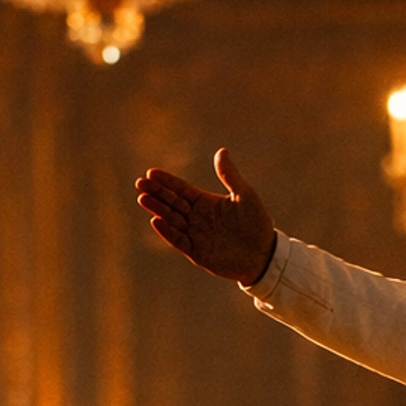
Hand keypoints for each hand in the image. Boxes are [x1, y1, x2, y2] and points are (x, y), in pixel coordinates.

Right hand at [135, 149, 276, 282]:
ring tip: (143, 198)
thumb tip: (221, 151)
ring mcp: (195, 235)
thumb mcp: (244, 195)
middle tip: (140, 183)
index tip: (151, 172)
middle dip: (156, 193)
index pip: (181, 189)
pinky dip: (167, 232)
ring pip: (171, 220)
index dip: (166, 181)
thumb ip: (229, 175)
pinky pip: (178, 241)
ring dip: (157, 209)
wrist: (264, 254)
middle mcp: (197, 218)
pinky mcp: (197, 253)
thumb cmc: (256, 223)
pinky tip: (156, 220)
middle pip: (171, 203)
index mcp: (205, 202)